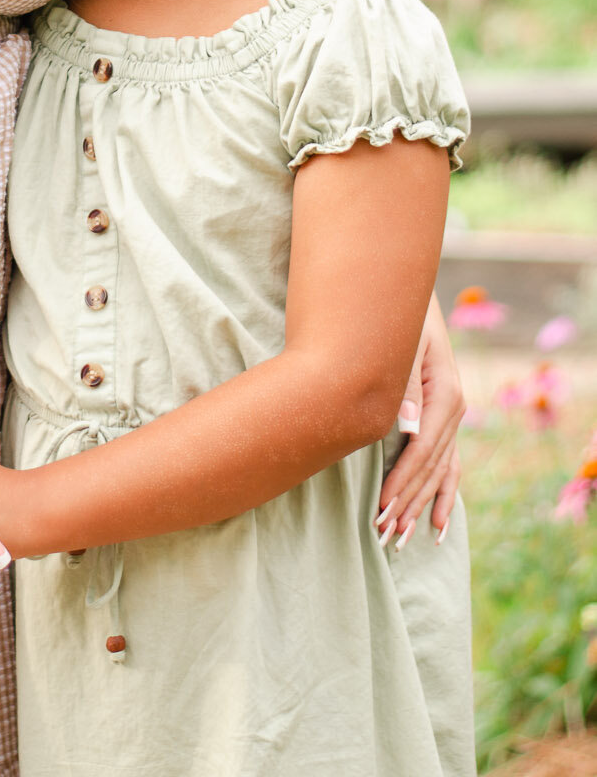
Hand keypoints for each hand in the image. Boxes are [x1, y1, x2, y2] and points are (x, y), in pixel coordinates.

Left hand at [378, 297, 464, 547]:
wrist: (408, 298)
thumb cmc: (398, 317)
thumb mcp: (403, 342)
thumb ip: (405, 385)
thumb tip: (408, 427)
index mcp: (446, 394)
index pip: (423, 450)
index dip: (402, 483)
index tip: (382, 509)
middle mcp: (454, 410)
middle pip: (431, 467)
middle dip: (407, 502)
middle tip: (385, 534)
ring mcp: (452, 416)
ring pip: (440, 471)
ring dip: (420, 504)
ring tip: (401, 537)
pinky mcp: (443, 418)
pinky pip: (448, 463)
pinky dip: (443, 494)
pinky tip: (439, 524)